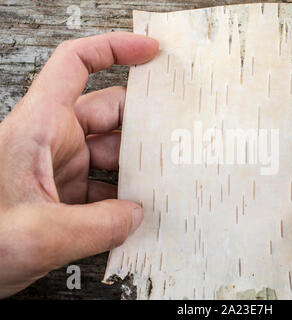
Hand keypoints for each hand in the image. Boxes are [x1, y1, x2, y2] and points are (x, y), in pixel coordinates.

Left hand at [0, 32, 158, 297]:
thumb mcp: (35, 235)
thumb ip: (96, 227)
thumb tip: (135, 214)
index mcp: (38, 128)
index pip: (75, 65)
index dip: (114, 49)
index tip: (149, 52)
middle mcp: (51, 142)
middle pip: (109, 113)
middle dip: (144, 124)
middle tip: (174, 139)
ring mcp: (60, 169)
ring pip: (112, 153)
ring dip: (137, 169)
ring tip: (161, 185)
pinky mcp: (65, 195)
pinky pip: (105, 186)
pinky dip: (124, 198)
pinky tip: (137, 212)